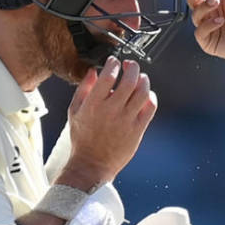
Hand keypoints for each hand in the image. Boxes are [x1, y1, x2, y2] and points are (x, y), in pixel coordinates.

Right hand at [60, 56, 157, 188]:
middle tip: (130, 65)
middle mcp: (111, 111)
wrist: (92, 164)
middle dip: (132, 67)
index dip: (114, 64)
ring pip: (143, 92)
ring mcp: (126, 120)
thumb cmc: (82, 138)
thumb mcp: (74, 111)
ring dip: (144, 80)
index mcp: (94, 105)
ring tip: (140, 77)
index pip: (108, 76)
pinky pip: (150, 108)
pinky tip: (145, 94)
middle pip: (129, 81)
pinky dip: (150, 97)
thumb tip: (93, 71)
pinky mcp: (137, 129)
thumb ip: (83, 89)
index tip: (114, 61)